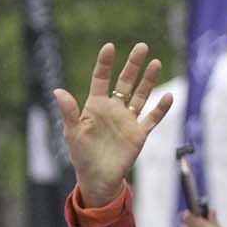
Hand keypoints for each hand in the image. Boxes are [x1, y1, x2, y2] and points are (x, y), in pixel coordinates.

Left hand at [54, 42, 173, 208]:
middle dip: (133, 65)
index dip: (105, 64)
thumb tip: (58, 91)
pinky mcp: (138, 134)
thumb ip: (69, 112)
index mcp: (96, 106)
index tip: (110, 47)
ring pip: (141, 96)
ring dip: (148, 80)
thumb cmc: (82, 156)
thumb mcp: (72, 133)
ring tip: (155, 62)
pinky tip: (168, 97)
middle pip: (125, 82)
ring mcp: (127, 121)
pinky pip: (152, 119)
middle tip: (142, 47)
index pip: (101, 79)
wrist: (97, 179)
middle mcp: (114, 109)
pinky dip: (160, 109)